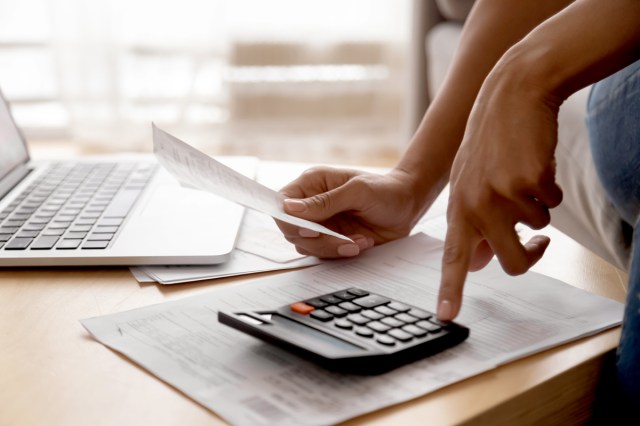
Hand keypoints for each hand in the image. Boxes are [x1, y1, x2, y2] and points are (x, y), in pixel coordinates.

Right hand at [277, 166, 425, 257]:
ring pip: (307, 246)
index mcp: (312, 184)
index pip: (282, 203)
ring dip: (333, 248)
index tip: (309, 231)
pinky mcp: (332, 240)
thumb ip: (325, 201)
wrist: (408, 206)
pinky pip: (325, 254)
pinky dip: (343, 253)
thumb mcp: (357, 191)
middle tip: (342, 240)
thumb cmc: (385, 190)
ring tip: (360, 240)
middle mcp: (312, 205)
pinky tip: (363, 243)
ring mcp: (321, 224)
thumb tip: (290, 208)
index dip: (288, 220)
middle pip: (291, 230)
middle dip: (318, 240)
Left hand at [437, 79, 562, 320]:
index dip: (451, 289)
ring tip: (523, 176)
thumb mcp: (470, 182)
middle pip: (512, 263)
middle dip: (531, 256)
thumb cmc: (491, 143)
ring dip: (539, 209)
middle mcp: (475, 205)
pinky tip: (534, 163)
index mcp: (457, 208)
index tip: (446, 316)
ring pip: (538, 230)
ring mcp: (502, 193)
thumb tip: (484, 261)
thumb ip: (474, 221)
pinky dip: (550, 189)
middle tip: (539, 242)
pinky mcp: (529, 181)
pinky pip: (553, 205)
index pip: (452, 257)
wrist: (510, 95)